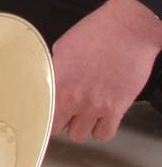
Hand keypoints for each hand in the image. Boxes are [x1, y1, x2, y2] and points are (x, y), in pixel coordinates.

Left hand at [51, 0, 161, 140]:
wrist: (126, 31)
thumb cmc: (96, 33)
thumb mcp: (62, 47)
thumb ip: (56, 70)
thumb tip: (50, 79)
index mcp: (58, 80)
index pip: (41, 112)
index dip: (40, 115)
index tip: (40, 115)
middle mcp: (76, 97)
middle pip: (58, 128)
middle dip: (58, 121)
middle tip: (61, 112)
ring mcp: (97, 106)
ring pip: (80, 135)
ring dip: (79, 126)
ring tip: (80, 115)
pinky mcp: (117, 109)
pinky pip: (105, 134)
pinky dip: (100, 130)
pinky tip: (98, 118)